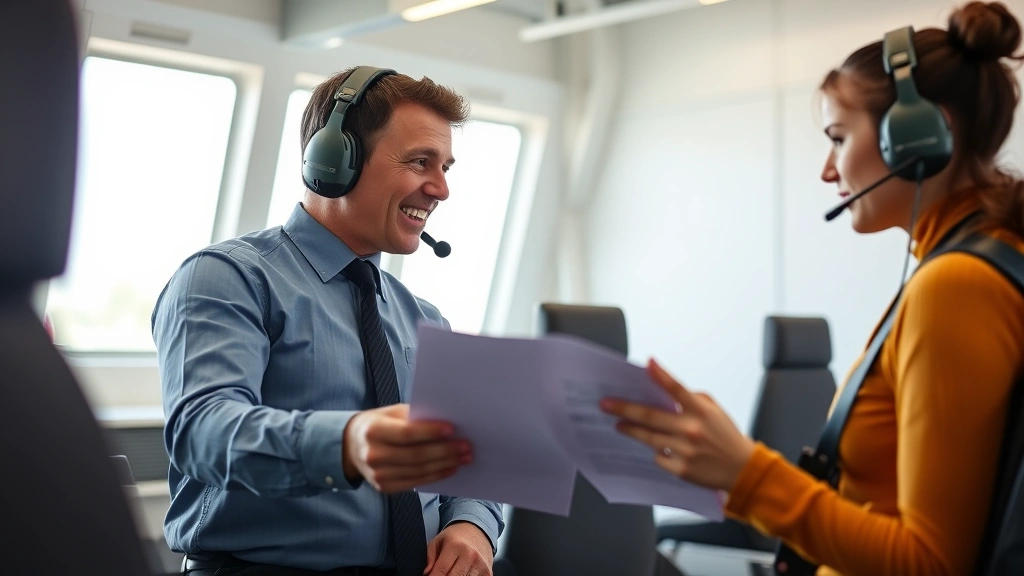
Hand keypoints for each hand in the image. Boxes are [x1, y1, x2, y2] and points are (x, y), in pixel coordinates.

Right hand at [342, 404, 471, 492]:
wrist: (351, 447)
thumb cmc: (378, 424)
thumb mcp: (391, 413)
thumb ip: (414, 416)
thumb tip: (446, 422)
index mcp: (373, 430)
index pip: (406, 433)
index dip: (430, 432)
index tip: (452, 429)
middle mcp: (373, 455)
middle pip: (416, 456)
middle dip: (445, 451)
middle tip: (466, 446)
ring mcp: (378, 475)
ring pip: (418, 471)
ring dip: (445, 465)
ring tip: (464, 458)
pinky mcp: (384, 488)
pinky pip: (415, 482)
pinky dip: (435, 476)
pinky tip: (450, 468)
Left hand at [424, 521, 492, 575]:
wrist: (478, 531)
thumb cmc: (455, 538)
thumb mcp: (438, 541)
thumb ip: (429, 558)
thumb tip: (426, 574)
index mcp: (455, 546)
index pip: (440, 571)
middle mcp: (470, 555)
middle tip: (440, 574)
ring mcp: (481, 566)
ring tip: (450, 572)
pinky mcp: (488, 573)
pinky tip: (462, 574)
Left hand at [600, 358, 755, 491]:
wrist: (742, 470)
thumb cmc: (725, 436)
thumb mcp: (715, 412)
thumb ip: (692, 400)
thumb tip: (664, 394)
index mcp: (701, 411)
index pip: (678, 389)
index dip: (662, 375)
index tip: (648, 363)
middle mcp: (691, 430)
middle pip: (650, 416)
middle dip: (624, 408)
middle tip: (605, 404)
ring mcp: (685, 451)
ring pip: (648, 437)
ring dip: (630, 429)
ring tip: (619, 424)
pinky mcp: (682, 469)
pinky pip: (658, 457)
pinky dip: (656, 451)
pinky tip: (655, 448)